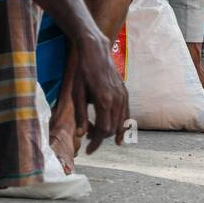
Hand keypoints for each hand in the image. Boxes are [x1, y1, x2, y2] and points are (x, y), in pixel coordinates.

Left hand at [68, 33, 128, 154]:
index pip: (103, 130)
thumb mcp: (76, 93)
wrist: (96, 52)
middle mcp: (116, 100)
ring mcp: (123, 96)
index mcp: (104, 101)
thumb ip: (80, 114)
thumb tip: (81, 134)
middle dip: (101, 137)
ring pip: (121, 123)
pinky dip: (122, 124)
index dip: (96, 142)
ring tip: (99, 136)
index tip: (89, 150)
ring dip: (111, 132)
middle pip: (112, 128)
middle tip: (88, 139)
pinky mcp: (125, 92)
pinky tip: (119, 133)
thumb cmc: (83, 71)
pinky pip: (126, 113)